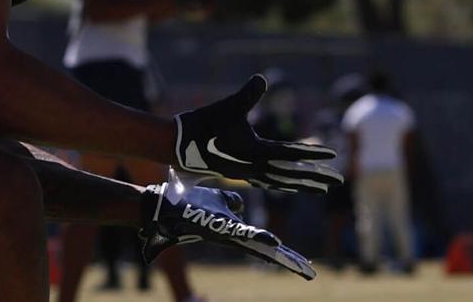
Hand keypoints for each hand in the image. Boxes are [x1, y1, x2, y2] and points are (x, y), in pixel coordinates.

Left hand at [140, 168, 315, 279]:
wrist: (162, 207)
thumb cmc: (185, 203)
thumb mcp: (214, 199)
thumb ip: (230, 203)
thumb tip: (240, 205)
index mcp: (234, 231)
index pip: (263, 245)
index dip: (283, 253)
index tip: (301, 261)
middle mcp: (233, 237)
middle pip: (267, 253)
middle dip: (289, 262)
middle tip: (311, 273)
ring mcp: (228, 235)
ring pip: (260, 249)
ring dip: (282, 258)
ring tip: (303, 268)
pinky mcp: (219, 229)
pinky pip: (243, 235)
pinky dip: (260, 238)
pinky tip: (275, 244)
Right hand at [174, 75, 340, 192]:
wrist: (177, 144)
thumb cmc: (204, 124)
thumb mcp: (228, 105)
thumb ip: (248, 93)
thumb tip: (262, 79)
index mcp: (256, 152)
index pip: (292, 154)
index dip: (313, 154)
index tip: (333, 155)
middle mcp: (255, 167)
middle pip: (292, 174)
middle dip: (315, 178)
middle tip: (338, 180)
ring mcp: (246, 173)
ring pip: (281, 181)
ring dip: (301, 183)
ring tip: (319, 187)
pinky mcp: (238, 173)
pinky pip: (267, 181)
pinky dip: (281, 183)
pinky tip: (285, 184)